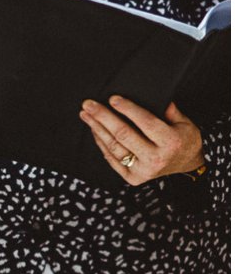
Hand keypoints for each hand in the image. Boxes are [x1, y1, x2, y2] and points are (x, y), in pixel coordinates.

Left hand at [78, 96, 204, 186]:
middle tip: (89, 104)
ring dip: (97, 129)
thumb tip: (154, 95)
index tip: (112, 98)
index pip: (145, 122)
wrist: (187, 164)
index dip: (127, 109)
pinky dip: (101, 143)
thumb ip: (169, 110)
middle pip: (124, 134)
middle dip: (103, 117)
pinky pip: (112, 159)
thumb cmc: (184, 139)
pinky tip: (94, 130)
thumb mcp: (184, 122)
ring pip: (114, 147)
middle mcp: (156, 158)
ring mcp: (143, 170)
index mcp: (170, 142)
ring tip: (86, 115)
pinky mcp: (133, 178)